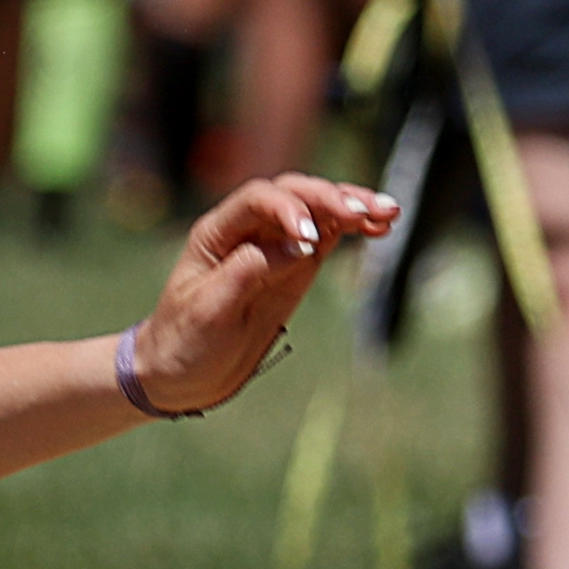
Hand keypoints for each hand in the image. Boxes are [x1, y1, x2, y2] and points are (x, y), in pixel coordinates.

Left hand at [127, 175, 397, 412]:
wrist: (180, 374)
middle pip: (293, 194)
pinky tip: (380, 227)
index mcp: (215, 233)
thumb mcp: (210, 310)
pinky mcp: (295, 264)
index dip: (287, 208)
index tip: (310, 237)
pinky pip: (328, 234)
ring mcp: (274, 244)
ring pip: (316, 209)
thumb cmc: (184, 342)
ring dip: (352, 206)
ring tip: (389, 214)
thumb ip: (251, 271)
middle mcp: (246, 229)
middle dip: (330, 198)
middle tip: (365, 212)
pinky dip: (354, 227)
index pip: (256, 200)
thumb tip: (302, 243)